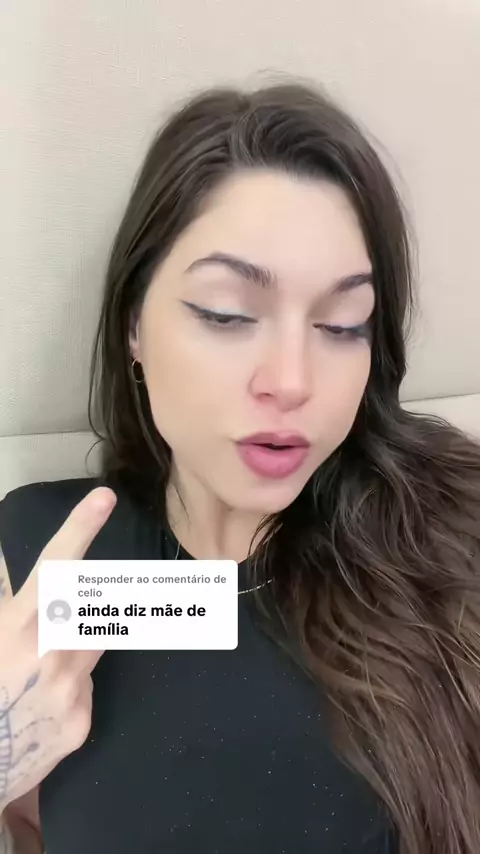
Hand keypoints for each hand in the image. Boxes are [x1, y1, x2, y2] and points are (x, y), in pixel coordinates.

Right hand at [0, 487, 116, 811]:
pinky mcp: (80, 721)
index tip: (104, 498)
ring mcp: (70, 689)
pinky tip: (40, 705)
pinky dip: (68, 688)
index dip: (80, 528)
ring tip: (36, 672)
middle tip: (55, 627)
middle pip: (92, 607)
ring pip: (91, 649)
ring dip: (72, 651)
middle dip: (85, 606)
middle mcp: (52, 652)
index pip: (56, 566)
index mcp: (21, 625)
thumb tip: (10, 567)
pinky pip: (84, 688)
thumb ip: (7, 600)